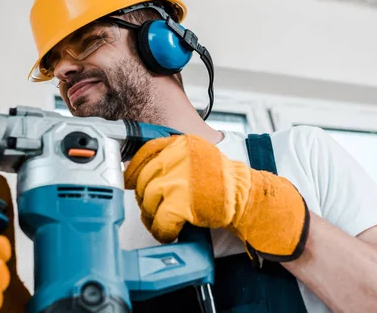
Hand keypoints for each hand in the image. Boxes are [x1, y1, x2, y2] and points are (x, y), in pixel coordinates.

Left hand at [124, 134, 309, 261]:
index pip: (146, 152)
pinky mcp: (181, 203)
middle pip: (145, 180)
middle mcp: (178, 158)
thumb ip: (174, 158)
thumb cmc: (225, 181)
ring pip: (149, 201)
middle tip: (153, 208)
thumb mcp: (199, 156)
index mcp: (181, 144)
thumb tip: (144, 170)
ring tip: (162, 222)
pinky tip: (169, 233)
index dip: (133, 169)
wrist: (247, 197)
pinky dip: (162, 231)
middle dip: (145, 198)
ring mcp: (178, 180)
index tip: (129, 181)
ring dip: (152, 216)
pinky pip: (160, 221)